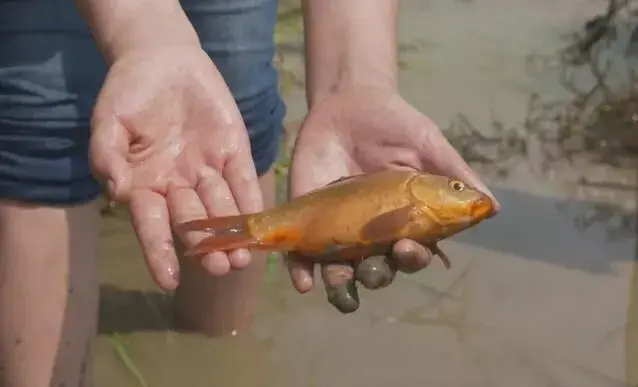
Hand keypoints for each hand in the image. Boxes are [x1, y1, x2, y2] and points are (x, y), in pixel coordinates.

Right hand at [89, 46, 262, 289]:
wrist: (161, 59)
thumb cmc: (127, 94)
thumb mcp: (107, 122)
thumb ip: (107, 157)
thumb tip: (116, 194)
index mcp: (145, 186)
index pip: (152, 226)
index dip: (159, 252)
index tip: (168, 279)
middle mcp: (179, 186)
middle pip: (193, 221)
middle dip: (206, 246)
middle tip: (220, 267)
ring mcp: (208, 170)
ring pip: (222, 206)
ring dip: (233, 232)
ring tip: (242, 258)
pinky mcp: (233, 151)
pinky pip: (243, 179)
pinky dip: (251, 200)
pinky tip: (260, 223)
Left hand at [287, 87, 498, 312]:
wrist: (348, 101)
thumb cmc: (395, 125)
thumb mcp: (428, 145)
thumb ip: (454, 173)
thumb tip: (493, 207)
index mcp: (405, 222)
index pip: (411, 253)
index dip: (412, 259)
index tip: (408, 248)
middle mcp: (372, 233)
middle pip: (376, 270)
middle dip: (376, 276)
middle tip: (371, 268)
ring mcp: (337, 229)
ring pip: (340, 270)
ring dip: (339, 284)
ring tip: (338, 282)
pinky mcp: (308, 218)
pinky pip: (302, 252)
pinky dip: (301, 270)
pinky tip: (302, 281)